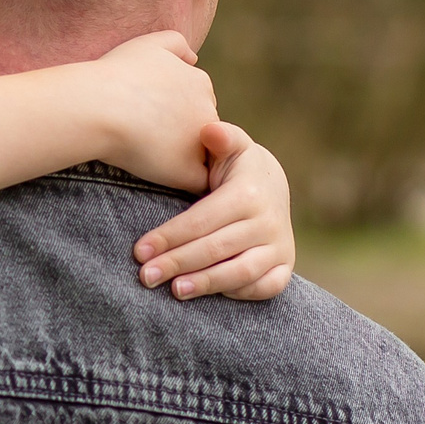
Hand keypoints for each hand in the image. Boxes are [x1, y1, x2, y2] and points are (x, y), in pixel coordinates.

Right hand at [90, 31, 217, 191]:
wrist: (99, 106)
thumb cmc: (115, 75)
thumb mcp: (148, 44)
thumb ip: (176, 44)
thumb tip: (194, 58)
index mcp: (199, 83)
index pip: (195, 104)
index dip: (170, 113)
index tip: (145, 116)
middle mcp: (207, 109)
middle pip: (199, 130)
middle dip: (178, 135)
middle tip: (141, 137)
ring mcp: (200, 142)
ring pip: (196, 156)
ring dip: (177, 159)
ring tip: (142, 156)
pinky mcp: (188, 171)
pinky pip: (191, 183)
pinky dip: (175, 181)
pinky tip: (152, 175)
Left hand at [131, 122, 296, 300]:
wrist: (274, 186)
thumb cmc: (238, 168)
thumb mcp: (232, 146)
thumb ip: (221, 137)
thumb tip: (209, 130)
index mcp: (248, 193)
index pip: (202, 221)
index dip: (170, 236)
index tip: (139, 250)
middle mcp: (269, 221)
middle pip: (215, 248)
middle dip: (177, 262)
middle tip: (145, 275)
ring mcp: (280, 246)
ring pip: (240, 271)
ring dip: (205, 283)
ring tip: (174, 290)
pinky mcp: (285, 266)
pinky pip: (265, 287)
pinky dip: (238, 292)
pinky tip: (208, 294)